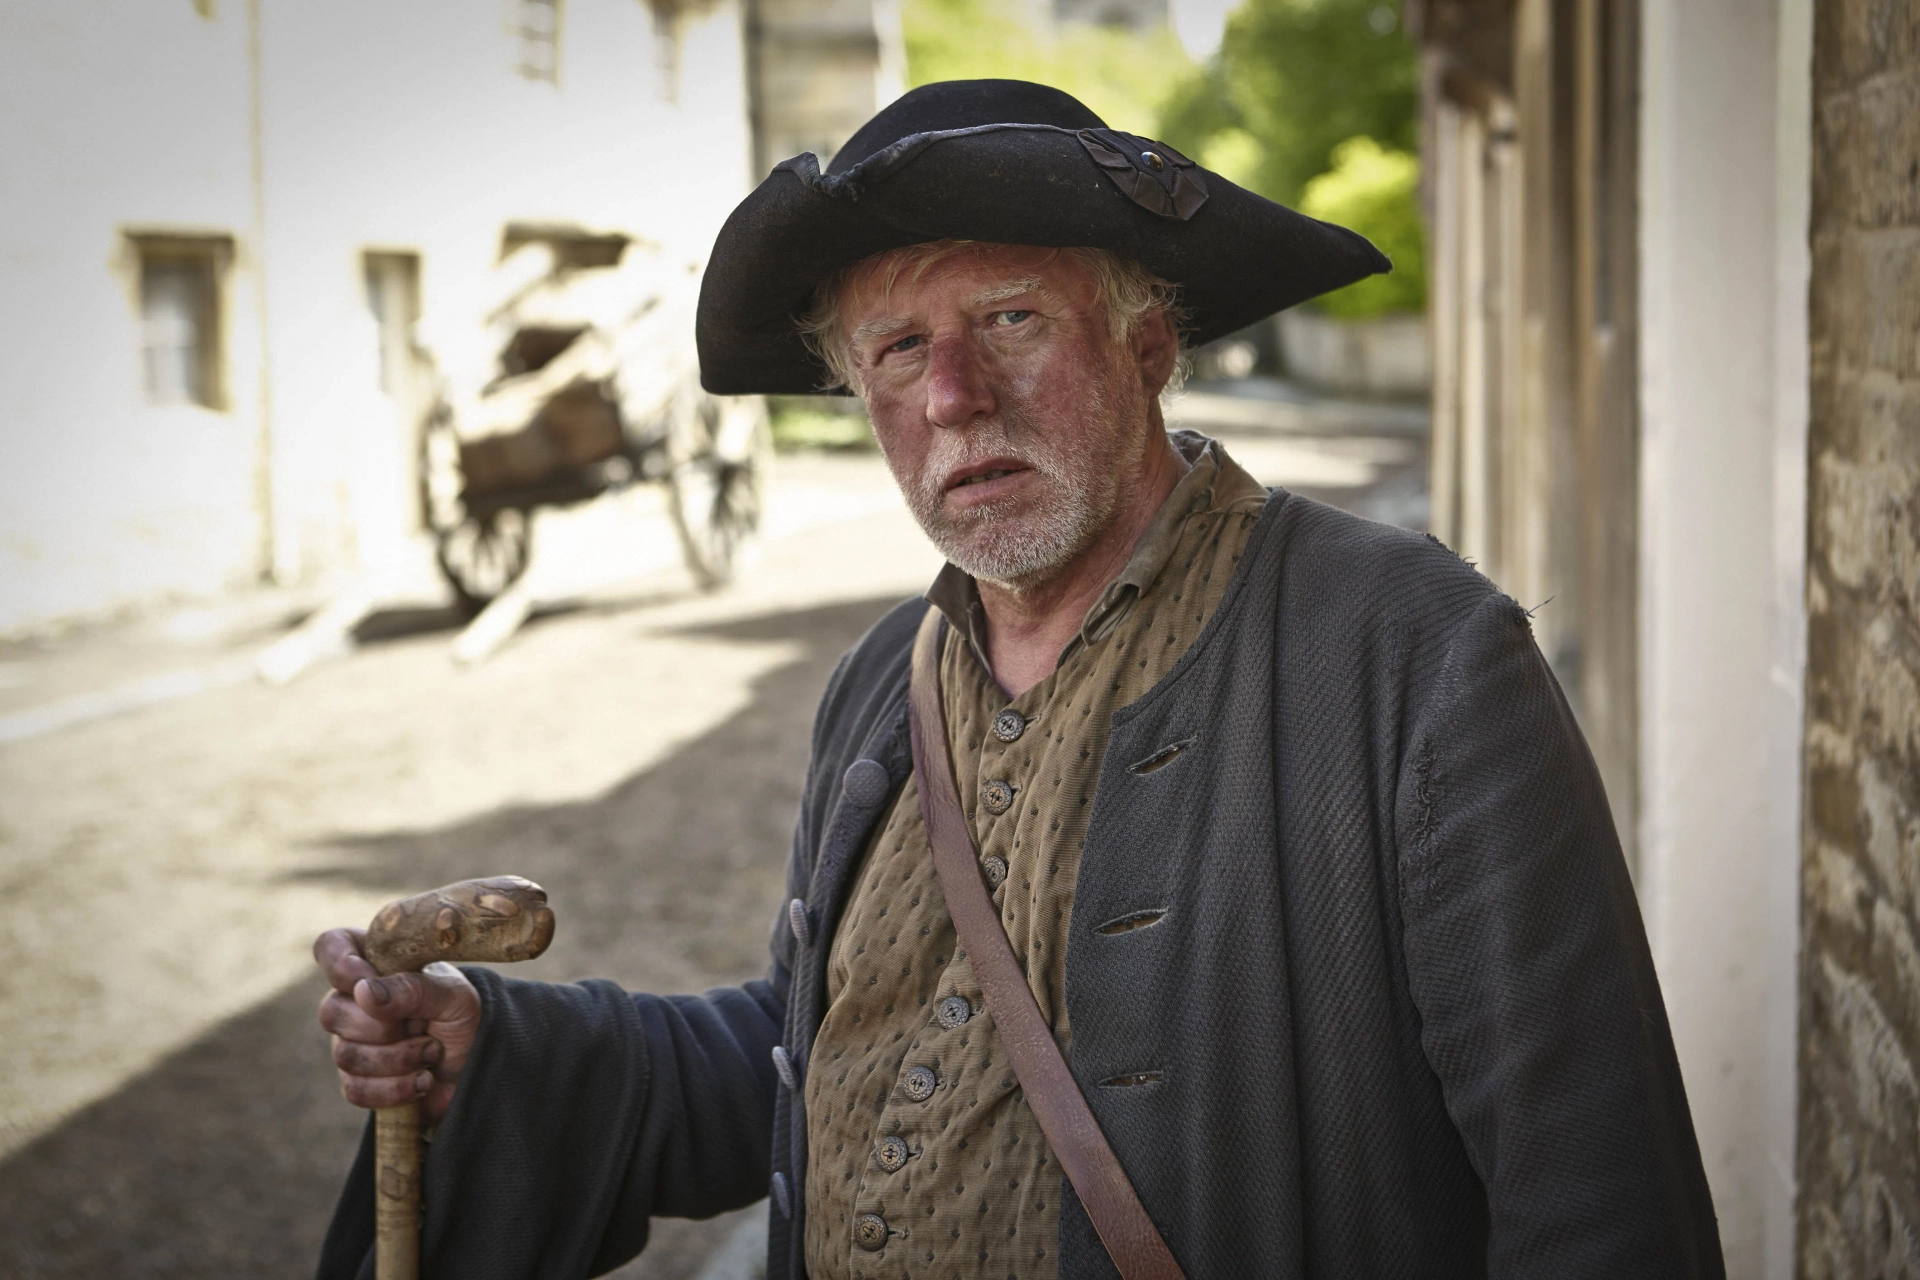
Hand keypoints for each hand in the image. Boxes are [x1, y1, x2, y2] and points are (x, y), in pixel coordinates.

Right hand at [314, 927, 480, 1121]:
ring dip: (399, 1059)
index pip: (332, 946)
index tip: (367, 981)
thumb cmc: (463, 1017)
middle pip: (331, 1011)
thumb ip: (412, 989)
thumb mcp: (452, 996)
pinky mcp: (358, 1081)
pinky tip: (423, 1081)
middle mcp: (355, 1001)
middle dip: (383, 1027)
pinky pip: (356, 1090)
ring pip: (346, 1055)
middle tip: (423, 1026)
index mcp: (376, 964)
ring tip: (432, 1052)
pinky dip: (396, 1088)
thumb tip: (364, 992)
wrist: (478, 1065)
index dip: (340, 964)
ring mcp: (352, 1042)